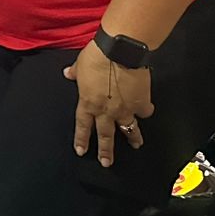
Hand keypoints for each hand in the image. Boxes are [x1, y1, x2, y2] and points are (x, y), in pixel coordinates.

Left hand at [65, 40, 154, 167]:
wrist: (120, 52)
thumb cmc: (96, 57)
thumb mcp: (80, 64)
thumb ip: (75, 73)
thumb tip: (67, 73)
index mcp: (88, 103)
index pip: (83, 126)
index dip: (82, 140)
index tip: (81, 151)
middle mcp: (106, 111)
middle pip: (106, 136)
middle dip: (106, 151)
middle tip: (106, 163)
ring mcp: (125, 109)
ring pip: (129, 129)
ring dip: (133, 138)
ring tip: (136, 145)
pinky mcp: (141, 103)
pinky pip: (144, 111)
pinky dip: (145, 111)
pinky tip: (146, 111)